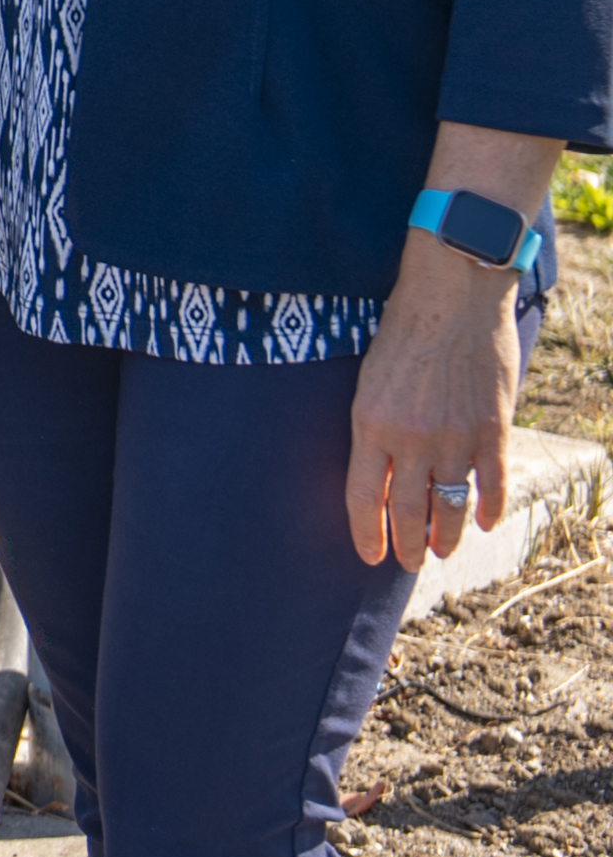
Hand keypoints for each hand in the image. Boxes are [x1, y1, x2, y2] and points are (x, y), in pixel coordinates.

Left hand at [348, 236, 527, 569]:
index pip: (362, 497)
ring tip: (441, 551)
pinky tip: (482, 522)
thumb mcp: (368, 379)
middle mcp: (413, 438)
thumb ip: (373, 426)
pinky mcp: (493, 428)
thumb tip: (377, 470)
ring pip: (450, 506)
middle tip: (409, 562)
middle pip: (408, 511)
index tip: (369, 555)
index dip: (366, 532)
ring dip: (445, 535)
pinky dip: (488, 508)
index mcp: (371, 424)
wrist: (452, 294)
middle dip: (407, 544)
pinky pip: (491, 483)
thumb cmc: (402, 330)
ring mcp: (456, 436)